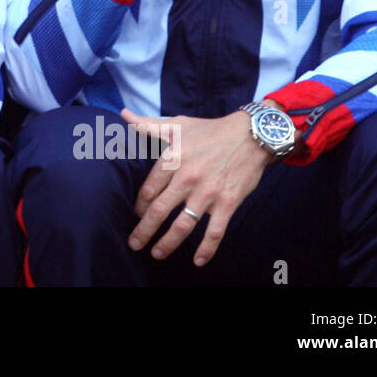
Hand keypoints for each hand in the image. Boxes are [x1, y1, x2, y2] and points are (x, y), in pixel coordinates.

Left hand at [121, 106, 275, 266]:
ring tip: (156, 254)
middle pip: (159, 211)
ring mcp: (208, 192)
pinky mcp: (228, 203)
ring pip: (183, 225)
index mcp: (172, 159)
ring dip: (167, 243)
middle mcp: (187, 178)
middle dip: (144, 230)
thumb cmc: (210, 131)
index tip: (136, 214)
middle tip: (134, 244)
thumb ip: (148, 125)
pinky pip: (215, 232)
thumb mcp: (177, 125)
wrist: (251, 136)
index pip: (148, 189)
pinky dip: (206, 249)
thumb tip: (124, 115)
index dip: (139, 206)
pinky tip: (198, 261)